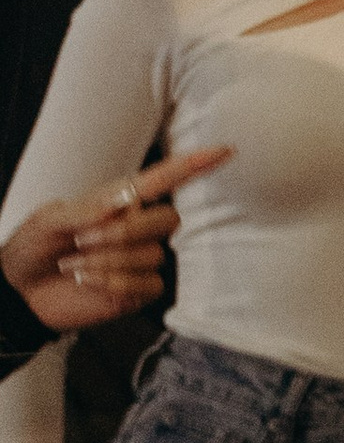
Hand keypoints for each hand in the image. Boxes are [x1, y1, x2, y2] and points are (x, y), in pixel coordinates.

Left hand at [2, 148, 230, 332]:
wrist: (20, 292)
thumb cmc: (32, 250)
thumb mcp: (48, 220)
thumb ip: (83, 209)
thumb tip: (121, 204)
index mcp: (119, 201)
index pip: (163, 180)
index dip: (194, 165)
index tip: (224, 150)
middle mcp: (137, 227)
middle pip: (168, 219)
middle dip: (125, 231)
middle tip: (84, 239)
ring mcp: (140, 260)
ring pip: (152, 254)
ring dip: (108, 260)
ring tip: (75, 264)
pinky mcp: (138, 290)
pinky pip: (148, 283)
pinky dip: (114, 282)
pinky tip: (89, 280)